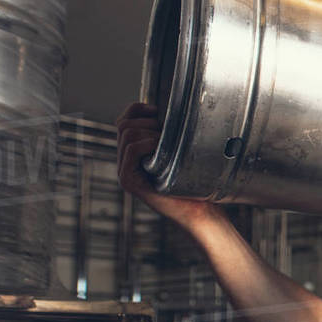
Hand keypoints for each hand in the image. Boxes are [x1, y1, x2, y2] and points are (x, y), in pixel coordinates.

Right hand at [115, 102, 223, 227]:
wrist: (198, 212)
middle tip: (167, 133)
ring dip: (150, 133)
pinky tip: (161, 151)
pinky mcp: (129, 181)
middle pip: (123, 124)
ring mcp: (124, 171)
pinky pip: (131, 149)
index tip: (157, 111)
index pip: (123, 121)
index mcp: (134, 153)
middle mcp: (125, 161)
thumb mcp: (179, 152)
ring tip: (166, 145)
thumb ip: (167, 135)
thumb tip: (165, 112)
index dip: (137, 110)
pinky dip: (148, 144)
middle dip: (147, 122)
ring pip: (127, 134)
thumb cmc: (194, 183)